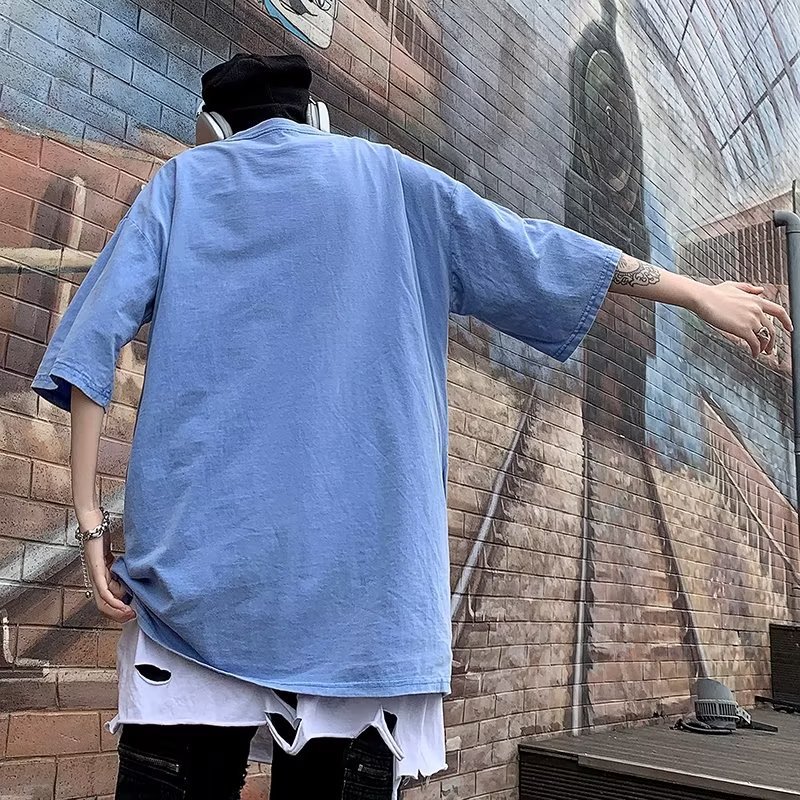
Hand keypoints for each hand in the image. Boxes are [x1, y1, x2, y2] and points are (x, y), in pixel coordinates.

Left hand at [78, 508, 135, 623]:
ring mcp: (95, 573)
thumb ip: (121, 568)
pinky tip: (121, 604)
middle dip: (117, 615)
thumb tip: (132, 578)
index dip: (117, 609)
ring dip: (117, 609)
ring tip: (129, 612)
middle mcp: (96, 578)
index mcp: (101, 576)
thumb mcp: (115, 555)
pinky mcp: (96, 568)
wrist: (93, 523)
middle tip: (131, 617)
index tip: (132, 611)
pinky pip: (103, 588)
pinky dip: (111, 599)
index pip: (106, 599)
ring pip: (104, 599)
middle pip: (102, 605)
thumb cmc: (103, 535)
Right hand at [693, 282, 791, 357]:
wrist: (704, 299)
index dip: (786, 321)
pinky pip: (754, 343)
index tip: (789, 328)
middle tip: (770, 348)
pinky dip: (756, 351)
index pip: (779, 311)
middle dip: (772, 341)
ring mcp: (751, 320)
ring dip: (764, 347)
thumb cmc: (714, 293)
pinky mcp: (743, 329)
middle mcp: (757, 310)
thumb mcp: (734, 286)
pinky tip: (754, 354)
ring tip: (761, 353)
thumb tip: (761, 290)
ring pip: (764, 337)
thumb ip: (749, 288)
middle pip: (771, 329)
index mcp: (756, 300)